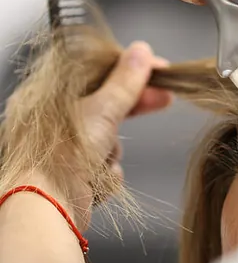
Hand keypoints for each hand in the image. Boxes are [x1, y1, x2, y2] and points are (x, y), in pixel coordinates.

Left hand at [15, 43, 171, 229]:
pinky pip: (105, 164)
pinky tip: (96, 179)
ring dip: (113, 151)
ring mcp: (64, 148)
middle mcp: (53, 120)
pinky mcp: (73, 173)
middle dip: (132, 108)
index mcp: (49, 95)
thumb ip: (126, 81)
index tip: (159, 69)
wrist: (50, 211)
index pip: (98, 72)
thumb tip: (142, 50)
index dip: (131, 69)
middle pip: (106, 104)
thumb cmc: (64, 156)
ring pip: (110, 138)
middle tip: (164, 98)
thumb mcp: (102, 110)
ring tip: (101, 160)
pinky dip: (106, 172)